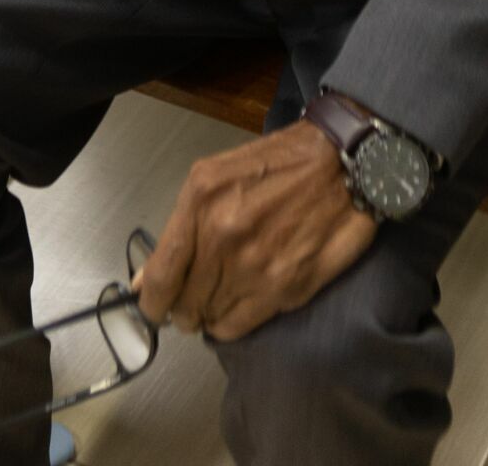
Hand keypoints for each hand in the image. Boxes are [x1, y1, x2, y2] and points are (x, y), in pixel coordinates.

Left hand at [136, 120, 376, 341]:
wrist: (340, 162)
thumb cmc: (277, 163)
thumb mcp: (214, 178)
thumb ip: (181, 228)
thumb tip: (147, 279)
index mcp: (200, 202)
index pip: (161, 276)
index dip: (151, 302)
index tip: (152, 307)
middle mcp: (223, 237)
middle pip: (184, 304)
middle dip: (182, 309)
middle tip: (189, 303)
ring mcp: (255, 266)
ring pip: (210, 319)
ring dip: (208, 315)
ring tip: (218, 299)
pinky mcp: (284, 288)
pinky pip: (240, 326)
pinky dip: (232, 324)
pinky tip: (236, 306)